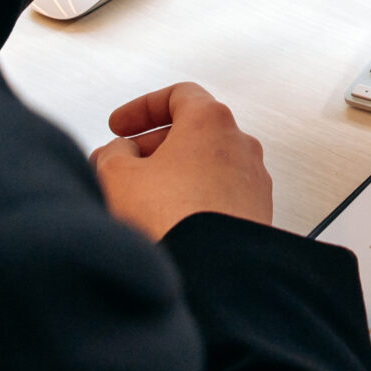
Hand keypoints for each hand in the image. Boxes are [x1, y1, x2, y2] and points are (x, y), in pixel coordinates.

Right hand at [90, 81, 273, 238]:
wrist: (214, 275)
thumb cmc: (175, 221)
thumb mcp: (119, 176)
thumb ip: (113, 152)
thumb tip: (119, 152)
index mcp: (211, 121)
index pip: (178, 95)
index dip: (141, 108)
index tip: (120, 125)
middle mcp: (241, 145)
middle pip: (192, 131)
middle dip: (151, 146)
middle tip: (122, 163)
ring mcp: (253, 181)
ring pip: (206, 166)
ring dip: (172, 174)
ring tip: (140, 198)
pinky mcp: (256, 214)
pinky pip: (220, 195)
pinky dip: (193, 198)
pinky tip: (167, 222)